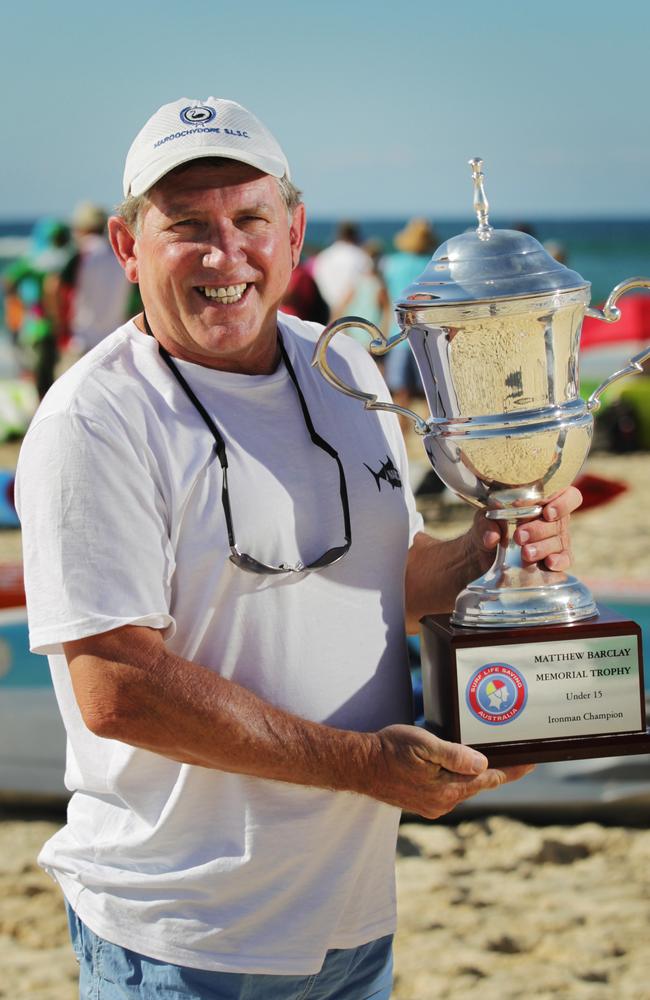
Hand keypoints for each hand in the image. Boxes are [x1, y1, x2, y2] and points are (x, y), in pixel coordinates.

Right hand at [367, 724, 533, 818]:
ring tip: (489, 759)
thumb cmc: (390, 750)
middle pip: (479, 785)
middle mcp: (443, 803)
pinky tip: (458, 768)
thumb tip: (483, 764)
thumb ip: (454, 755)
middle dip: (497, 771)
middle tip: (517, 755)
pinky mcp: (422, 803)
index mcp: (448, 790)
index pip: (490, 779)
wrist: (359, 765)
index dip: (514, 770)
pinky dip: (458, 779)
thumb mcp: (424, 744)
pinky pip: (448, 790)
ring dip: (476, 776)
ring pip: (463, 788)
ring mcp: (432, 806)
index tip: (533, 762)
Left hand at [476, 485, 582, 571]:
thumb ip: (486, 524)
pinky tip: (549, 563)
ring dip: (543, 547)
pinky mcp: (554, 559)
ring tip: (525, 553)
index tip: (546, 512)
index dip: (563, 503)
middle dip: (540, 529)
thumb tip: (492, 537)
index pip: (569, 496)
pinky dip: (559, 561)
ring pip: (560, 541)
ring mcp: (556, 540)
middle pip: (560, 522)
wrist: (484, 555)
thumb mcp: (484, 521)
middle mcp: (554, 520)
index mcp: (543, 502)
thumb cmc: (490, 527)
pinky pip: (565, 559)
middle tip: (519, 536)